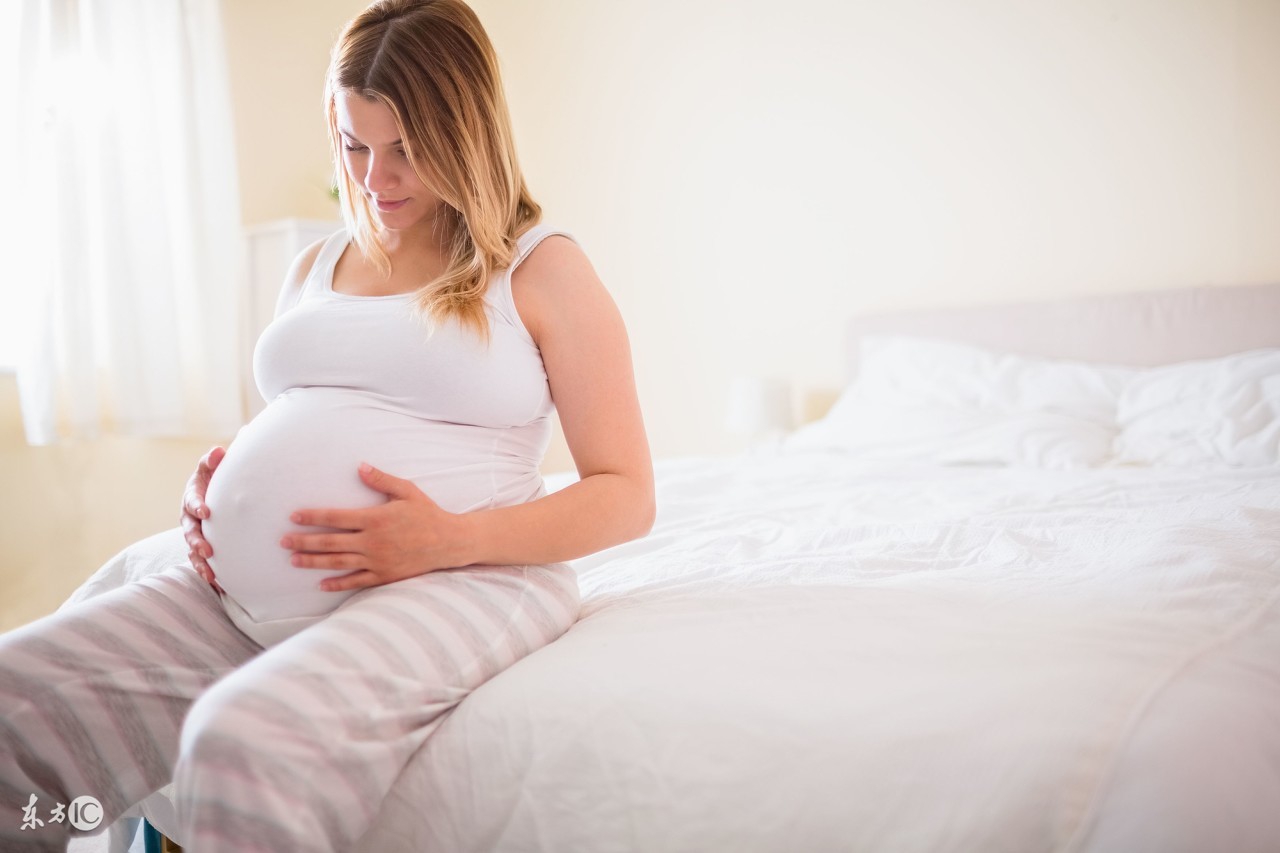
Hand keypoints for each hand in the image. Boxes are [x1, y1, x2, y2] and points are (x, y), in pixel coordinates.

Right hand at [181, 446, 225, 593]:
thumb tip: (219, 451)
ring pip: (193, 550)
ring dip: (200, 562)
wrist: (215, 491)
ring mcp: (194, 533)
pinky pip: (201, 561)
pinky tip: (218, 585)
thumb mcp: (211, 466)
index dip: (197, 505)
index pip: (192, 501)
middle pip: (190, 531)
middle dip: (197, 541)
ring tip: (211, 575)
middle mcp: (189, 517)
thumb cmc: (214, 477)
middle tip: (207, 550)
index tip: (206, 511)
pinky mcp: (201, 546)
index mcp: (192, 496)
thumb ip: (212, 459)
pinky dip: (208, 572)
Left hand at [282, 463, 471, 592]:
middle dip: (303, 542)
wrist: (449, 542)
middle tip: (282, 542)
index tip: (293, 517)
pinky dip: (337, 584)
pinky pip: (356, 581)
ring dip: (314, 562)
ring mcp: (377, 561)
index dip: (312, 517)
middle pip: (330, 542)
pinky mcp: (384, 576)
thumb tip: (359, 467)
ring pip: (338, 562)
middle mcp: (372, 542)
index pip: (335, 518)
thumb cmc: (428, 514)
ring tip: (294, 561)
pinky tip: (321, 584)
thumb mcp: (407, 491)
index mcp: (375, 519)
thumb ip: (382, 480)